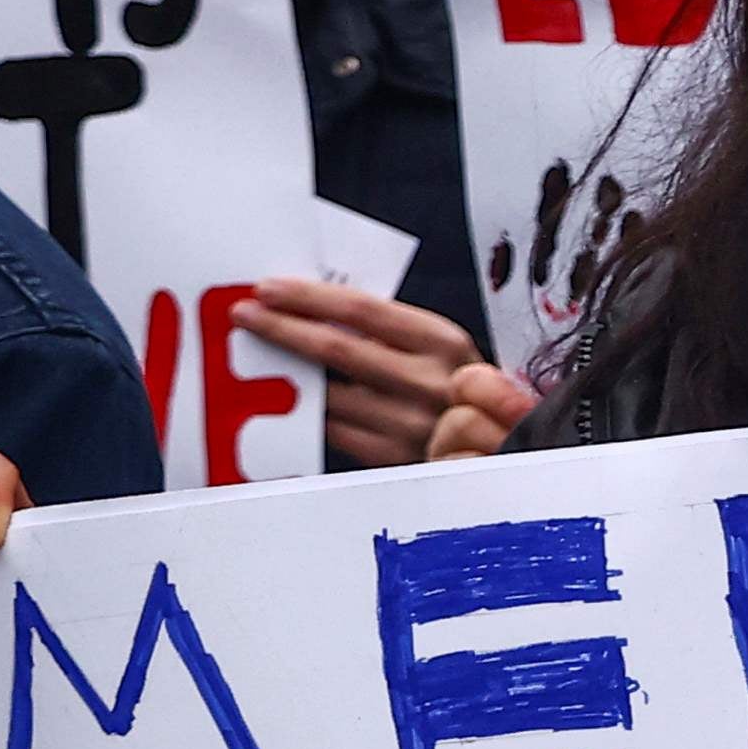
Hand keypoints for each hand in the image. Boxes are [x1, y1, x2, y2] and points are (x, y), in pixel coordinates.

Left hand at [237, 273, 525, 472]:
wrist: (502, 444)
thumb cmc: (459, 388)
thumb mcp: (440, 348)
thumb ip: (390, 331)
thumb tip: (313, 307)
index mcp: (443, 341)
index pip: (363, 309)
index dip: (309, 297)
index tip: (269, 288)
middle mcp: (431, 381)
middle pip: (337, 348)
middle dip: (282, 328)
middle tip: (245, 316)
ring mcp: (412, 424)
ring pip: (327, 393)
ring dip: (284, 373)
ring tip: (256, 356)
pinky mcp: (394, 459)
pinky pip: (333, 431)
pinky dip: (306, 413)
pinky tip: (289, 399)